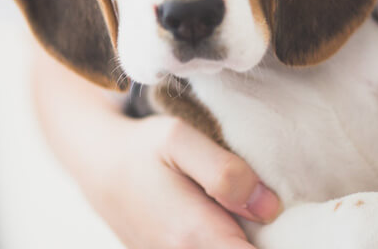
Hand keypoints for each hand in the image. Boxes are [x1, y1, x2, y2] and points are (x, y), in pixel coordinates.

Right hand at [82, 115, 280, 248]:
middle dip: (262, 239)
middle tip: (263, 207)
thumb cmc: (141, 149)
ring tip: (243, 213)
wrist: (97, 165)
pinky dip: (223, 238)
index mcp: (195, 235)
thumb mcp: (179, 139)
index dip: (280, 242)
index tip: (279, 218)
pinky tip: (224, 219)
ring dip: (242, 237)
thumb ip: (225, 173)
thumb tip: (269, 207)